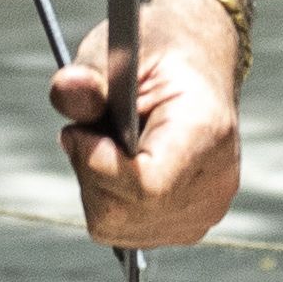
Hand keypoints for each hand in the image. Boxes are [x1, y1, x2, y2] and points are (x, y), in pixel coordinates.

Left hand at [50, 0, 242, 247]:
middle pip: (124, 212)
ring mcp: (207, 210)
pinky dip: (109, 200)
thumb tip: (66, 91)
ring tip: (111, 143)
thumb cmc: (160, 49)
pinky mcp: (192, 224)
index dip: (97, 165)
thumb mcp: (121, 49)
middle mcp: (216, 182)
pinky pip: (125, 232)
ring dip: (96, 187)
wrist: (199, 59)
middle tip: (88, 129)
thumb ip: (89, 78)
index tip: (74, 131)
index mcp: (207, 130)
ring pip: (116, 227)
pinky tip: (122, 165)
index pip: (147, 186)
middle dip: (89, 172)